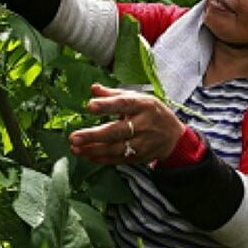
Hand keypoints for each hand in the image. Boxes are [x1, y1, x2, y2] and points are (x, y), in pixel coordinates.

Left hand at [69, 84, 185, 164]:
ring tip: (75, 147)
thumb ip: (114, 94)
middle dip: (94, 135)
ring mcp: (142, 143)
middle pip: (117, 131)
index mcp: (143, 105)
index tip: (89, 106)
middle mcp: (144, 125)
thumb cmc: (151, 112)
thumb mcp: (138, 98)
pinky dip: (101, 159)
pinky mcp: (140, 157)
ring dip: (93, 150)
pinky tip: (87, 155)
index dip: (107, 105)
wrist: (173, 136)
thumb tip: (93, 88)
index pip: (123, 104)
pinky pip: (118, 160)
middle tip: (74, 137)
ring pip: (116, 149)